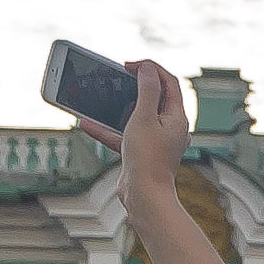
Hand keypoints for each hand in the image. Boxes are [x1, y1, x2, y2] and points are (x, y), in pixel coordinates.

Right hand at [87, 59, 190, 194]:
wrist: (144, 197)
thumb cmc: (147, 159)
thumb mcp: (145, 117)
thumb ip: (147, 91)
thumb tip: (148, 70)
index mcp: (177, 117)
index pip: (169, 82)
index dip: (150, 69)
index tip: (129, 66)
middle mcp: (170, 129)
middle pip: (154, 98)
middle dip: (134, 85)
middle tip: (116, 77)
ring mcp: (156, 142)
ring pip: (136, 117)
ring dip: (116, 107)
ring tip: (101, 97)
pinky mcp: (141, 153)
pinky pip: (123, 135)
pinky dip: (107, 129)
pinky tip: (87, 123)